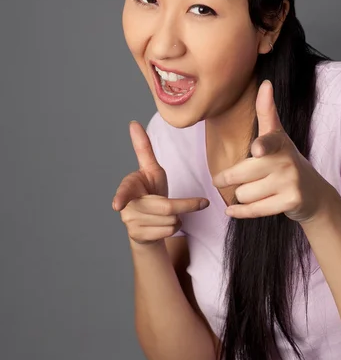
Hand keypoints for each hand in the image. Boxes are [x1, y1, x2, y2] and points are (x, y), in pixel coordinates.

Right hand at [112, 120, 208, 245]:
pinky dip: (175, 227)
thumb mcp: (151, 170)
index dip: (122, 197)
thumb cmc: (150, 191)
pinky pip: (168, 230)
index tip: (117, 205)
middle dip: (187, 204)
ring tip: (169, 213)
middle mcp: (126, 206)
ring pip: (169, 219)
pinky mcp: (139, 236)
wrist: (148, 221)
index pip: (126, 192)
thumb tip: (133, 123)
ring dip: (178, 216)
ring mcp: (131, 223)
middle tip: (202, 202)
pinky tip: (166, 224)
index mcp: (129, 186)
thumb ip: (143, 148)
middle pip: (166, 206)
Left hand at [212, 80, 334, 222]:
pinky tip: (232, 211)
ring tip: (252, 191)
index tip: (257, 150)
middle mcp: (287, 160)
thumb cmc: (285, 161)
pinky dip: (240, 213)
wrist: (312, 193)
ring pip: (244, 194)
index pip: (270, 141)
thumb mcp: (278, 136)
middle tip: (224, 179)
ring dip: (241, 196)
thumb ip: (267, 112)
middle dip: (228, 179)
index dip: (262, 146)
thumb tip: (266, 83)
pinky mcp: (291, 202)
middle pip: (241, 174)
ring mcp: (290, 182)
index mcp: (279, 142)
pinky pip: (254, 210)